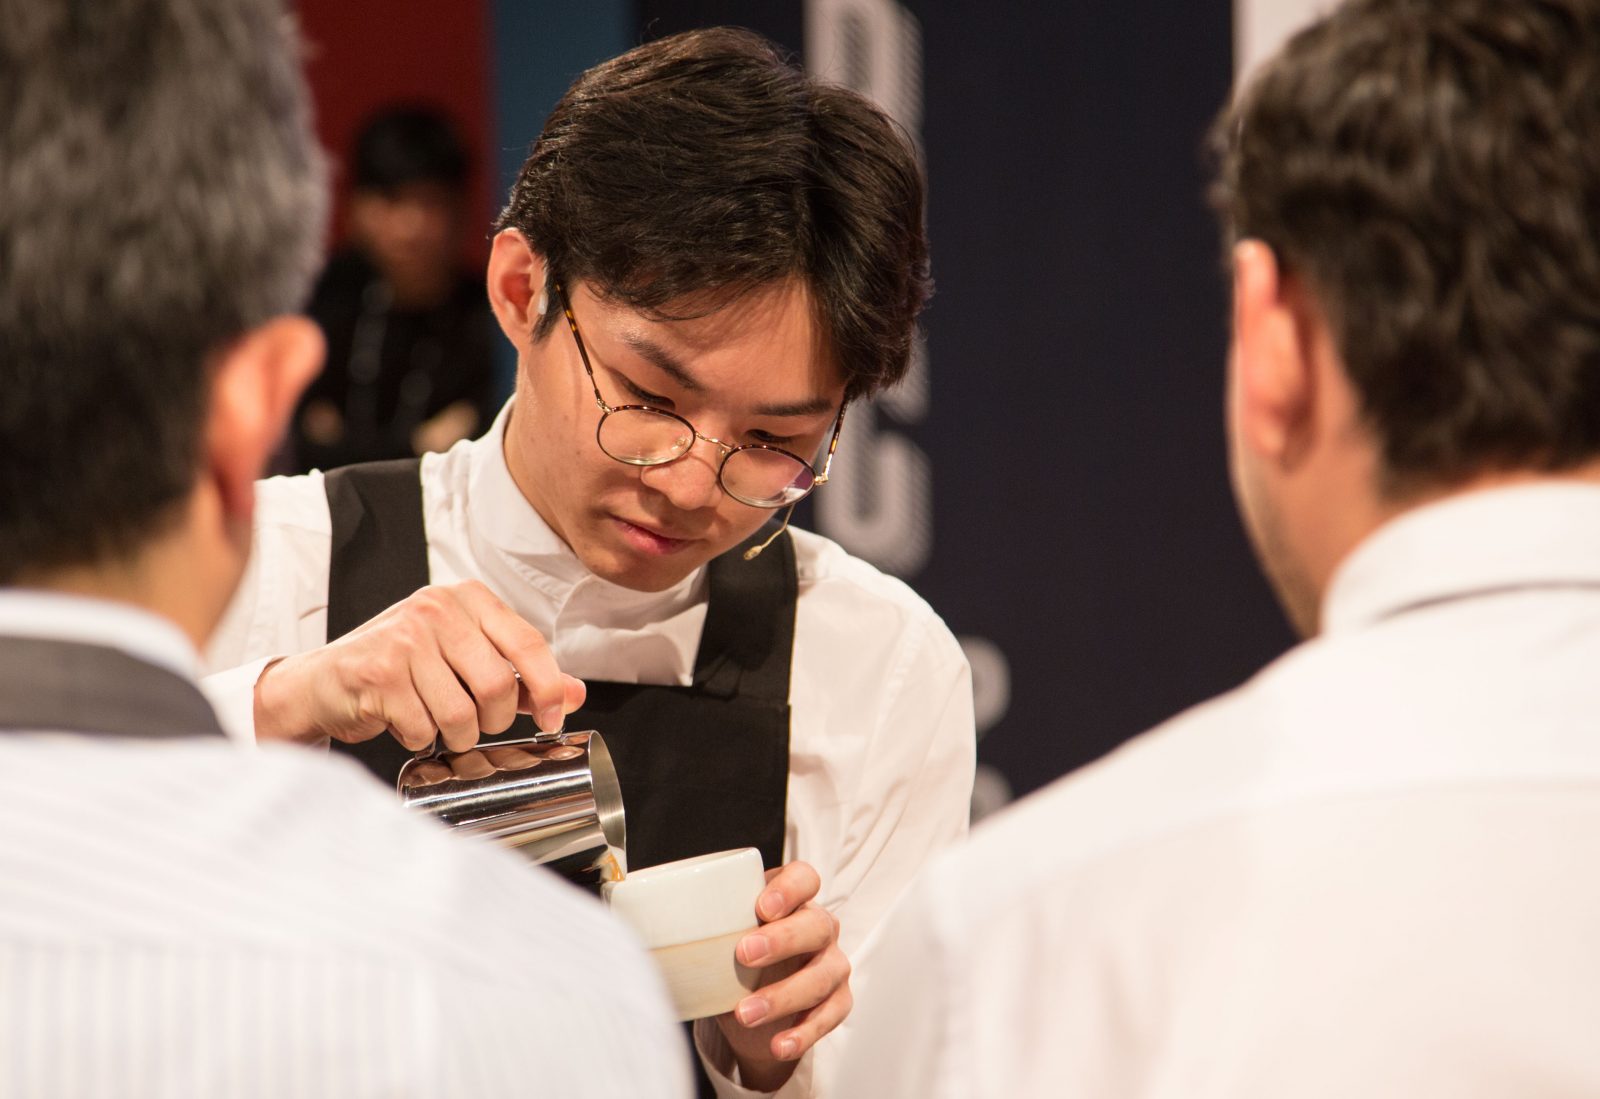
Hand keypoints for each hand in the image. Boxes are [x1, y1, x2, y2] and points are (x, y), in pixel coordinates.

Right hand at [253, 579, 584, 750]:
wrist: (326, 680)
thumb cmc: (403, 667)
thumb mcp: (466, 658)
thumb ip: (522, 676)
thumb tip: (573, 694)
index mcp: (468, 598)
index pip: (529, 643)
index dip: (549, 688)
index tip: (554, 718)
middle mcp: (437, 608)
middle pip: (497, 685)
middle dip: (493, 720)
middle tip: (477, 722)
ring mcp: (405, 637)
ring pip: (461, 713)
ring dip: (456, 734)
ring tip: (437, 720)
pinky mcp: (378, 671)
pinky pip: (424, 728)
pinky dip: (420, 737)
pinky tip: (405, 719)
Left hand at [714, 861, 850, 1091]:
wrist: (752, 1007)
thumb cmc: (734, 958)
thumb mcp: (719, 936)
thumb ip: (695, 923)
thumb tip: (634, 915)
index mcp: (793, 899)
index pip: (805, 877)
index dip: (789, 889)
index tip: (761, 908)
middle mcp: (820, 926)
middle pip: (816, 924)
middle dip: (782, 940)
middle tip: (743, 955)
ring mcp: (832, 963)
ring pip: (822, 975)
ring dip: (783, 996)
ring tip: (745, 1013)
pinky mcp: (837, 1000)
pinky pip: (830, 1015)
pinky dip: (804, 1033)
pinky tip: (778, 1044)